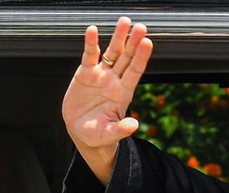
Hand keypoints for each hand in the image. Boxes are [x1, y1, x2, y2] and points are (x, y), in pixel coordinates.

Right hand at [62, 17, 152, 183]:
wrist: (80, 131)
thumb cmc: (97, 135)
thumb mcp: (108, 134)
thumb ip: (120, 129)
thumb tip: (134, 125)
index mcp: (123, 93)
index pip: (135, 71)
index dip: (141, 57)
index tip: (148, 42)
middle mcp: (114, 81)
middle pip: (126, 57)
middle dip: (133, 42)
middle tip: (140, 26)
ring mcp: (100, 75)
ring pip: (112, 52)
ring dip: (118, 37)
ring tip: (124, 21)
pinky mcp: (85, 74)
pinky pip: (89, 56)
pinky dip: (91, 43)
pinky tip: (92, 30)